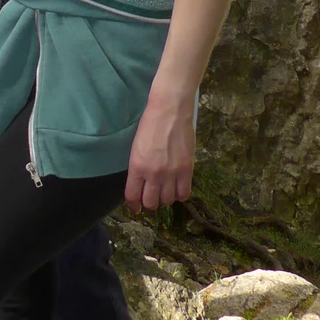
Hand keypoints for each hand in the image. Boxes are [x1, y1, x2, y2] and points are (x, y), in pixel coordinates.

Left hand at [124, 94, 195, 211]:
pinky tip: (177, 187)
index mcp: (137, 167)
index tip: (135, 208)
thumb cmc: (149, 125)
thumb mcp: (136, 148)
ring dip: (165, 198)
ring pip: (167, 201)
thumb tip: (140, 184)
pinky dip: (180, 194)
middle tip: (152, 196)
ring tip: (165, 190)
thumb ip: (138, 168)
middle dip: (150, 203)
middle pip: (151, 203)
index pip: (133, 196)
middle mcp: (153, 173)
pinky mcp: (187, 170)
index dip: (133, 206)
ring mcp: (171, 173)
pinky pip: (184, 194)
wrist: (169, 111)